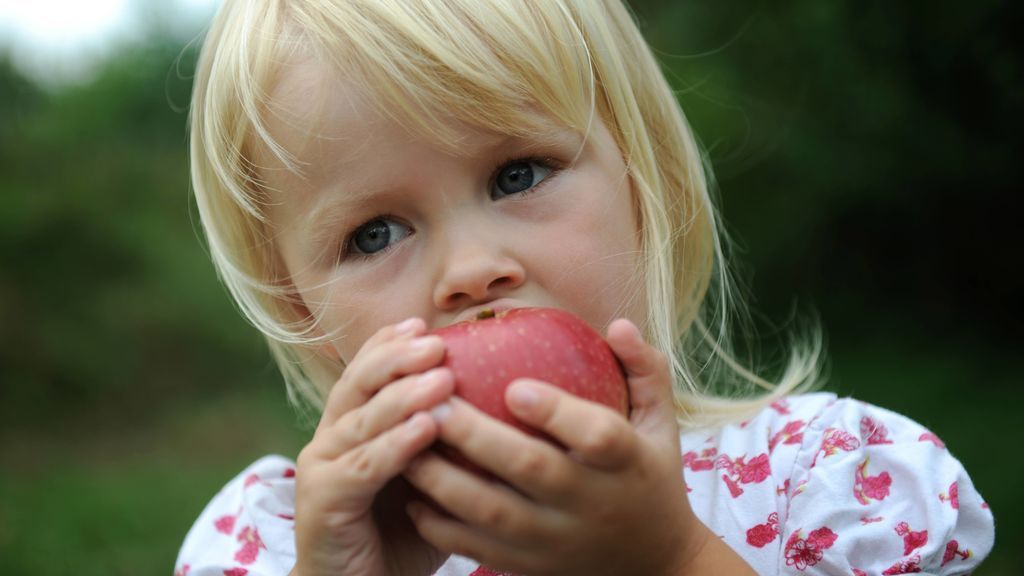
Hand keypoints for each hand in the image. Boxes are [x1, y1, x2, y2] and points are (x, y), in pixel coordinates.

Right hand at [291, 318, 453, 575]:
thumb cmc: (400, 536)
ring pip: (363, 420)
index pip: (366, 374)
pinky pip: (364, 467)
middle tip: (437, 341)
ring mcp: (321, 469)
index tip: (425, 323)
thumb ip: (445, 445)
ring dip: (403, 395)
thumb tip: (500, 408)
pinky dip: (396, 444)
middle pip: (359, 384)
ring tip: (442, 375)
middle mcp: (330, 441)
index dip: (390, 345)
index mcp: (351, 429)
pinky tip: (428, 427)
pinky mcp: (323, 501)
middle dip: (397, 358)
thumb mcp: (429, 480)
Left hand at [402, 319, 714, 574]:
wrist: (653, 563)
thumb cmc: (648, 475)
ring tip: (406, 443)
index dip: (557, 413)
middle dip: (477, 437)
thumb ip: (643, 370)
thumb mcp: (661, 423)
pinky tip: (411, 495)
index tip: (514, 387)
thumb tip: (617, 324)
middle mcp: (591, 502)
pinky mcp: (531, 565)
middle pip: (532, 470)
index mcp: (626, 462)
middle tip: (434, 401)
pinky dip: (441, 526)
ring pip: (493, 513)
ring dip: (443, 480)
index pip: (597, 436)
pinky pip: (478, 549)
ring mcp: (558, 540)